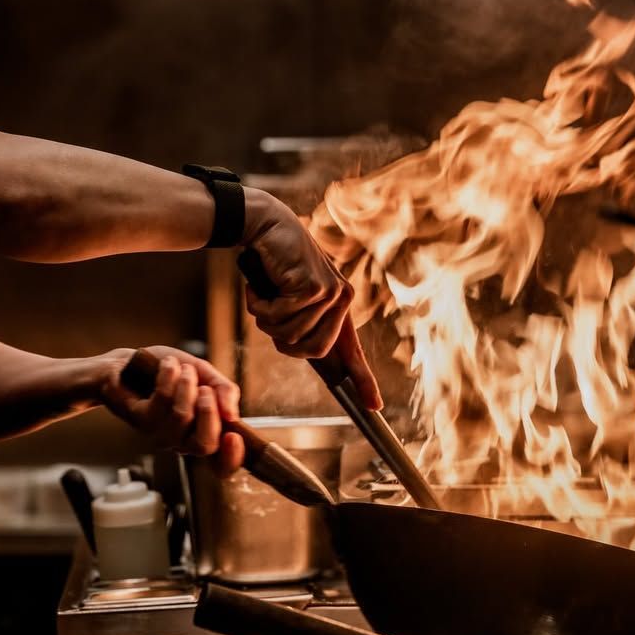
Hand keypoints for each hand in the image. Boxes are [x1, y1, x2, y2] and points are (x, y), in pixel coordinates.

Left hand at [99, 346, 244, 474]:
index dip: (232, 457)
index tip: (234, 436)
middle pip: (205, 445)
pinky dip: (170, 375)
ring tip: (183, 369)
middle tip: (204, 389)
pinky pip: (162, 400)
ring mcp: (160, 434)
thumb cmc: (171, 372)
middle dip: (209, 411)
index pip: (221, 464)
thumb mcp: (207, 375)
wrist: (132, 361)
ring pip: (182, 416)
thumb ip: (225, 391)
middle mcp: (182, 441)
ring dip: (187, 384)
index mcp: (203, 433)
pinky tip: (168, 365)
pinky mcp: (140, 420)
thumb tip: (233, 415)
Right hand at [242, 190, 382, 409]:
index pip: (353, 351)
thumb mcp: (292, 299)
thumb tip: (307, 352)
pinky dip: (259, 305)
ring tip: (263, 295)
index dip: (364, 381)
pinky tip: (259, 287)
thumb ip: (303, 324)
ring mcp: (330, 292)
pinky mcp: (313, 286)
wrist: (265, 226)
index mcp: (340, 306)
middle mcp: (342, 299)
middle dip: (282, 340)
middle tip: (269, 316)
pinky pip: (279, 316)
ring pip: (291, 335)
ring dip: (266, 319)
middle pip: (311, 351)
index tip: (375, 407)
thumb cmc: (274, 265)